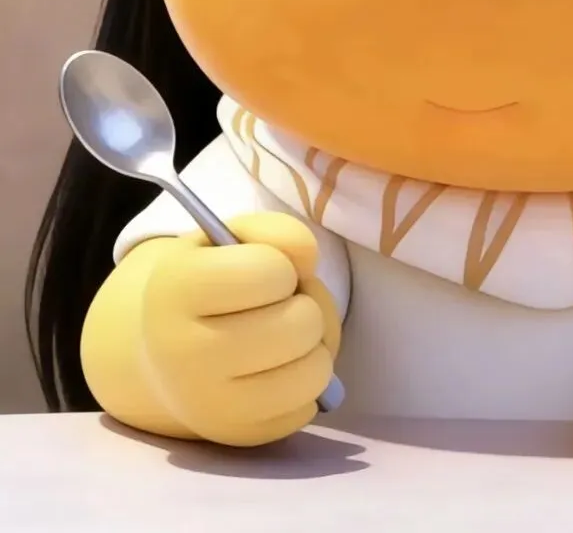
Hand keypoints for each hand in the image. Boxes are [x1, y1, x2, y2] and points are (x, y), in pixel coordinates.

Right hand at [139, 212, 340, 445]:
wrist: (161, 353)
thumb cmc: (208, 286)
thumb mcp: (229, 240)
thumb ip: (275, 232)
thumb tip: (307, 261)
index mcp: (174, 290)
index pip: (266, 271)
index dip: (281, 265)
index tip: (265, 271)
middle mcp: (182, 354)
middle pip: (298, 324)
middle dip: (304, 305)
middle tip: (281, 304)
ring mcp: (208, 405)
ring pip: (312, 372)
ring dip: (315, 345)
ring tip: (287, 334)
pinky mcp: (235, 436)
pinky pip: (306, 408)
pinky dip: (306, 382)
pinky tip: (279, 368)